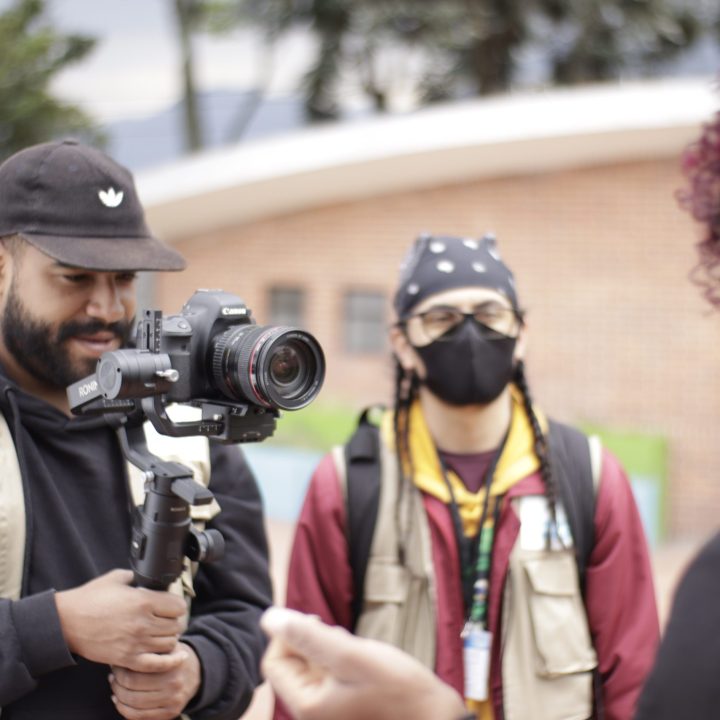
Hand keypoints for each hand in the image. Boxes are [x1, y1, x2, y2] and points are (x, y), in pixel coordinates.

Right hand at [55, 569, 186, 671]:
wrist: (67, 622)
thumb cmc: (90, 599)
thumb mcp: (117, 578)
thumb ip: (137, 577)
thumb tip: (148, 577)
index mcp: (143, 601)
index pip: (178, 606)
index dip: (176, 604)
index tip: (171, 605)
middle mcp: (143, 623)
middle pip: (177, 625)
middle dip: (174, 621)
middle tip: (166, 619)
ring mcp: (136, 643)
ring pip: (170, 643)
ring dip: (169, 637)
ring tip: (162, 633)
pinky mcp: (127, 659)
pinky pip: (157, 664)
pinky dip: (168, 660)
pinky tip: (172, 655)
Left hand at [109, 641, 200, 719]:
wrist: (197, 672)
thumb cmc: (175, 655)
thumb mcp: (168, 646)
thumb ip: (151, 648)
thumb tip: (123, 649)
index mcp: (171, 666)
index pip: (135, 673)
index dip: (120, 670)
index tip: (115, 664)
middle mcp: (173, 685)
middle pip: (132, 691)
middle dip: (117, 684)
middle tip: (112, 676)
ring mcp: (172, 702)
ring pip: (134, 706)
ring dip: (119, 698)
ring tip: (115, 687)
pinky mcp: (170, 714)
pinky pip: (140, 717)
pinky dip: (125, 710)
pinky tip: (120, 701)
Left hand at [261, 607, 467, 719]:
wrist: (436, 718)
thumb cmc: (397, 691)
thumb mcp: (351, 655)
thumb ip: (308, 636)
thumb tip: (270, 617)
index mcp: (307, 705)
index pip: (275, 661)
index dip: (290, 634)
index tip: (318, 622)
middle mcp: (314, 713)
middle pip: (293, 664)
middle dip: (313, 641)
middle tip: (343, 638)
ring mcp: (331, 712)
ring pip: (313, 667)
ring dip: (328, 649)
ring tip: (356, 649)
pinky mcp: (347, 707)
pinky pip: (330, 676)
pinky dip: (340, 661)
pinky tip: (362, 658)